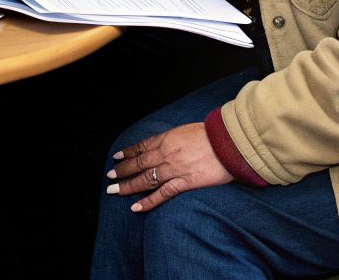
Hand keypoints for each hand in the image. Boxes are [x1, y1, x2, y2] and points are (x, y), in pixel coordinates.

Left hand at [105, 123, 232, 211]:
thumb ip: (174, 138)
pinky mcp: (184, 183)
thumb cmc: (213, 134)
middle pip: (138, 164)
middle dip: (122, 170)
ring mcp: (173, 169)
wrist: (229, 142)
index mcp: (166, 138)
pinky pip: (162, 194)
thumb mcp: (188, 130)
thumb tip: (167, 143)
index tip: (116, 157)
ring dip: (128, 186)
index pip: (141, 147)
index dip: (127, 153)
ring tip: (114, 191)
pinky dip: (148, 201)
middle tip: (109, 176)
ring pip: (145, 179)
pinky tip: (136, 207)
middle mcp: (165, 154)